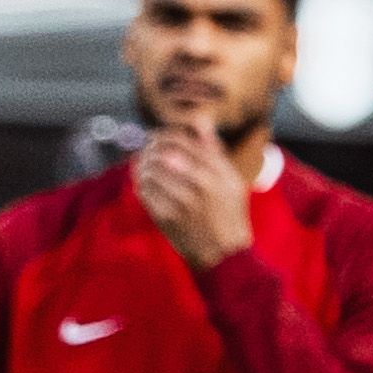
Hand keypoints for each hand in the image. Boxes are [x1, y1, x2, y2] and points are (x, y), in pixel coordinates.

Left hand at [131, 131, 252, 266]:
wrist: (224, 254)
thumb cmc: (228, 213)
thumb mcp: (231, 179)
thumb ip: (213, 149)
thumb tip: (200, 118)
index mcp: (217, 172)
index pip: (182, 141)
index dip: (164, 134)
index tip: (156, 136)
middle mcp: (201, 185)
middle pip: (163, 154)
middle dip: (150, 148)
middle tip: (147, 148)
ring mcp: (183, 203)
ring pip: (151, 172)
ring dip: (143, 165)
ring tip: (143, 163)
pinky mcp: (167, 219)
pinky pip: (146, 193)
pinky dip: (141, 184)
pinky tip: (144, 182)